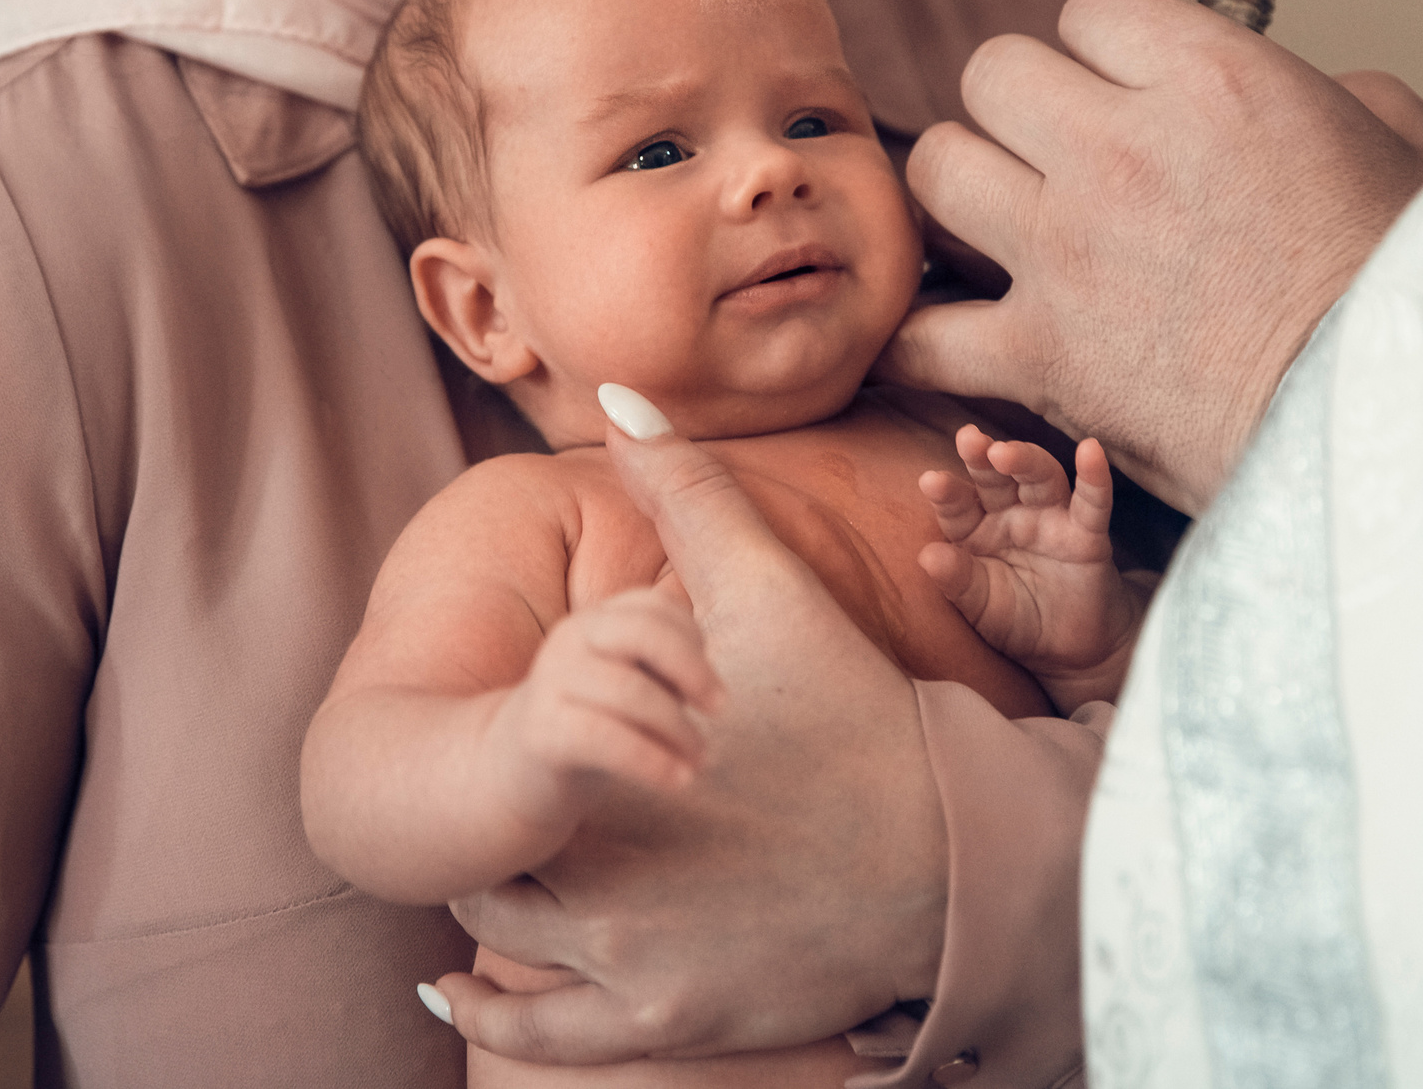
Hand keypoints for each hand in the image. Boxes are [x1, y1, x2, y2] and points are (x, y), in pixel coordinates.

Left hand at [428, 386, 945, 1066]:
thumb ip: (687, 491)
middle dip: (489, 837)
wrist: (955, 850)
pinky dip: (497, 1015)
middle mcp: (603, 874)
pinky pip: (544, 1042)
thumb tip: (620, 398)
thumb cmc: (854, 712)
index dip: (478, 757)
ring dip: (492, 918)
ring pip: (504, 954)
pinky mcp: (676, 1021)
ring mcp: (636, 963)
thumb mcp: (770, 589)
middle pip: (484, 862)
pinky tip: (467, 989)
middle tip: (498, 815)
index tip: (490, 747)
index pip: (481, 768)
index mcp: (606, 764)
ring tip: (503, 881)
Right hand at [481, 585, 725, 850]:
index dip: (692, 641)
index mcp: (593, 622)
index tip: (709, 685)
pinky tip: (678, 781)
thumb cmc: (588, 726)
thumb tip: (710, 683)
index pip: (653, 607)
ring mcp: (549, 683)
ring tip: (700, 759)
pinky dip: (653, 761)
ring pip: (629, 691)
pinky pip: (606, 739)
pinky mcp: (540, 733)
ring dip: (679, 729)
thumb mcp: (626, 685)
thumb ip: (662, 671)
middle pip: (642, 632)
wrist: (510, 773)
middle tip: (722, 710)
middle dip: (692, 670)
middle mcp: (568, 640)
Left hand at [882, 0, 1422, 514]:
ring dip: (967, 198)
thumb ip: (1344, 96)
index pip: (1092, 7)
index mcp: (1214, 78)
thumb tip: (1324, 90)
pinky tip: (941, 343)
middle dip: (1024, 111)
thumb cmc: (1420, 292)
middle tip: (1062, 161)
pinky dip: (919, 345)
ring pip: (937, 171)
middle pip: (993, 73)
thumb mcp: (1409, 150)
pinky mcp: (1036, 357)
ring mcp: (1065, 252)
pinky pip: (920, 334)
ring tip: (1004, 232)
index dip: (1109, 50)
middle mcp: (1120, 150)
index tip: (1135, 94)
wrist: (1394, 428)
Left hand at [919, 428, 1135, 710]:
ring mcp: (1051, 519)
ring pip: (1040, 478)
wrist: (1071, 649)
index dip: (947, 493)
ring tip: (1004, 451)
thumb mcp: (980, 607)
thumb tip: (926, 556)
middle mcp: (1012, 515)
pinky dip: (1094, 477)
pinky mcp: (1087, 535)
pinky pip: (1092, 502)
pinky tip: (1090, 450)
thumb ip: (957, 582)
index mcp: (977, 530)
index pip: (958, 506)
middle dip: (982, 458)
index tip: (932, 482)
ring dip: (1024, 459)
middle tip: (968, 440)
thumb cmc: (1017, 620)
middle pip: (996, 478)